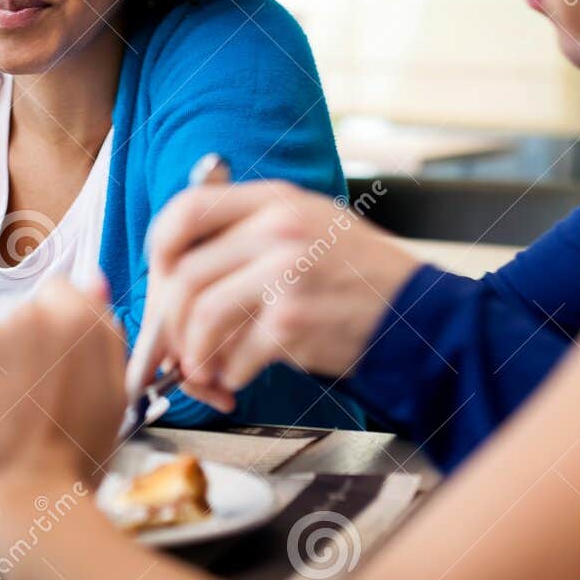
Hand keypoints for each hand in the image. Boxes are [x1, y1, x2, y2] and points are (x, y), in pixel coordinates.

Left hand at [0, 278, 126, 550]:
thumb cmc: (73, 459)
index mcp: (80, 320)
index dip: (59, 328)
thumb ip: (103, 332)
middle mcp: (31, 315)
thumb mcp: (113, 394)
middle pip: (23, 314)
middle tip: (31, 399)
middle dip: (26, 347)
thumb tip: (93, 280)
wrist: (20, 501)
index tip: (56, 361)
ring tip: (4, 416)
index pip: (61, 291)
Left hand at [145, 181, 420, 410]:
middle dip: (168, 323)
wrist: (419, 314)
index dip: (159, 251)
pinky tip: (238, 379)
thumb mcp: (309, 225)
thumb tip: (178, 276)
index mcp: (275, 199)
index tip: (160, 282)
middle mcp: (277, 228)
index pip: (186, 210)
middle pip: (184, 274)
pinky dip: (227, 375)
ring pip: (201, 315)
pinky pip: (234, 354)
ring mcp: (286, 272)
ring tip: (204, 371)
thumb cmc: (359, 277)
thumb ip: (250, 234)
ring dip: (194, 354)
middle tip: (174, 349)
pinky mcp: (294, 320)